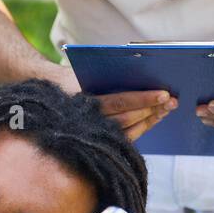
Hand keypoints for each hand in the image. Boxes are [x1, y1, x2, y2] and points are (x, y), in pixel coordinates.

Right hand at [53, 67, 174, 140]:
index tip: (164, 94)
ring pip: (126, 134)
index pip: (118, 102)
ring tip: (167, 110)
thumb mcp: (81, 75)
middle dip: (151, 112)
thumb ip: (105, 77)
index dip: (142, 99)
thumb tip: (141, 68)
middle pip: (126, 121)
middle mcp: (85, 124)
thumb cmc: (67, 83)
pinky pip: (123, 140)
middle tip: (172, 103)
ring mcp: (91, 137)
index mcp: (83, 105)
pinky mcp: (97, 144)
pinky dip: (140, 129)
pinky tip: (153, 119)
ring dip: (149, 122)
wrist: (41, 102)